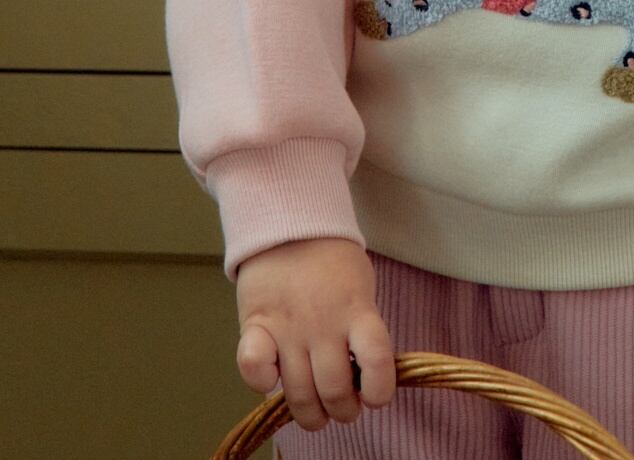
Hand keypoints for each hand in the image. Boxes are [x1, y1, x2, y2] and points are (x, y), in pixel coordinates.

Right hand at [234, 237, 396, 432]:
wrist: (289, 221)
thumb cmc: (331, 260)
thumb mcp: (360, 287)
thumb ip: (362, 328)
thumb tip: (364, 375)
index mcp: (356, 310)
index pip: (376, 361)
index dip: (379, 390)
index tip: (376, 397)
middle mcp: (323, 323)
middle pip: (335, 390)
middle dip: (343, 411)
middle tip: (344, 407)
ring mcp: (288, 327)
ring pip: (299, 394)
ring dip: (311, 413)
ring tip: (316, 410)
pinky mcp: (256, 325)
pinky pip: (254, 369)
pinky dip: (263, 383)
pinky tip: (273, 378)